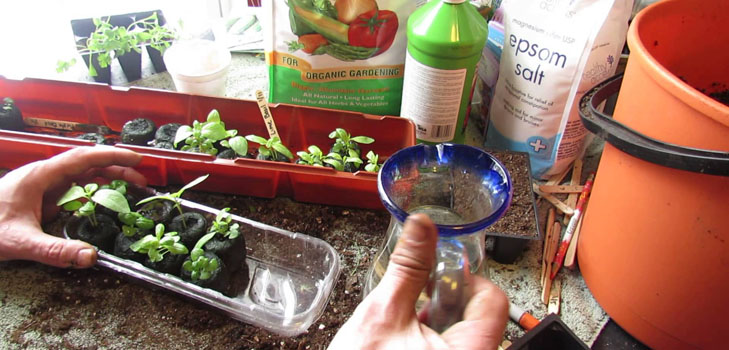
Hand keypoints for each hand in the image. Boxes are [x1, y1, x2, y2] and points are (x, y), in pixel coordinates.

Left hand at [0, 146, 145, 267]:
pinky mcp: (38, 198)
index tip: (136, 159)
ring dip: (105, 178)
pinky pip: (71, 190)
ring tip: (129, 187)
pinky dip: (91, 192)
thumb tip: (90, 256)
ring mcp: (40, 186)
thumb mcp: (21, 242)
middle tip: (141, 178)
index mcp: (40, 176)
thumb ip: (56, 250)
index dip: (112, 156)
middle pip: (86, 164)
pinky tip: (100, 203)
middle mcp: (42, 176)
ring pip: (79, 175)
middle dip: (115, 168)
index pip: (83, 158)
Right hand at [329, 214, 508, 349]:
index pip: (492, 299)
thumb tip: (422, 228)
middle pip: (479, 316)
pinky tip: (405, 346)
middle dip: (443, 303)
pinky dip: (431, 340)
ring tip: (404, 332)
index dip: (462, 279)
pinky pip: (451, 348)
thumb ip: (409, 267)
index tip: (436, 277)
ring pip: (463, 333)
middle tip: (414, 306)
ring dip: (435, 323)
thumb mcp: (384, 314)